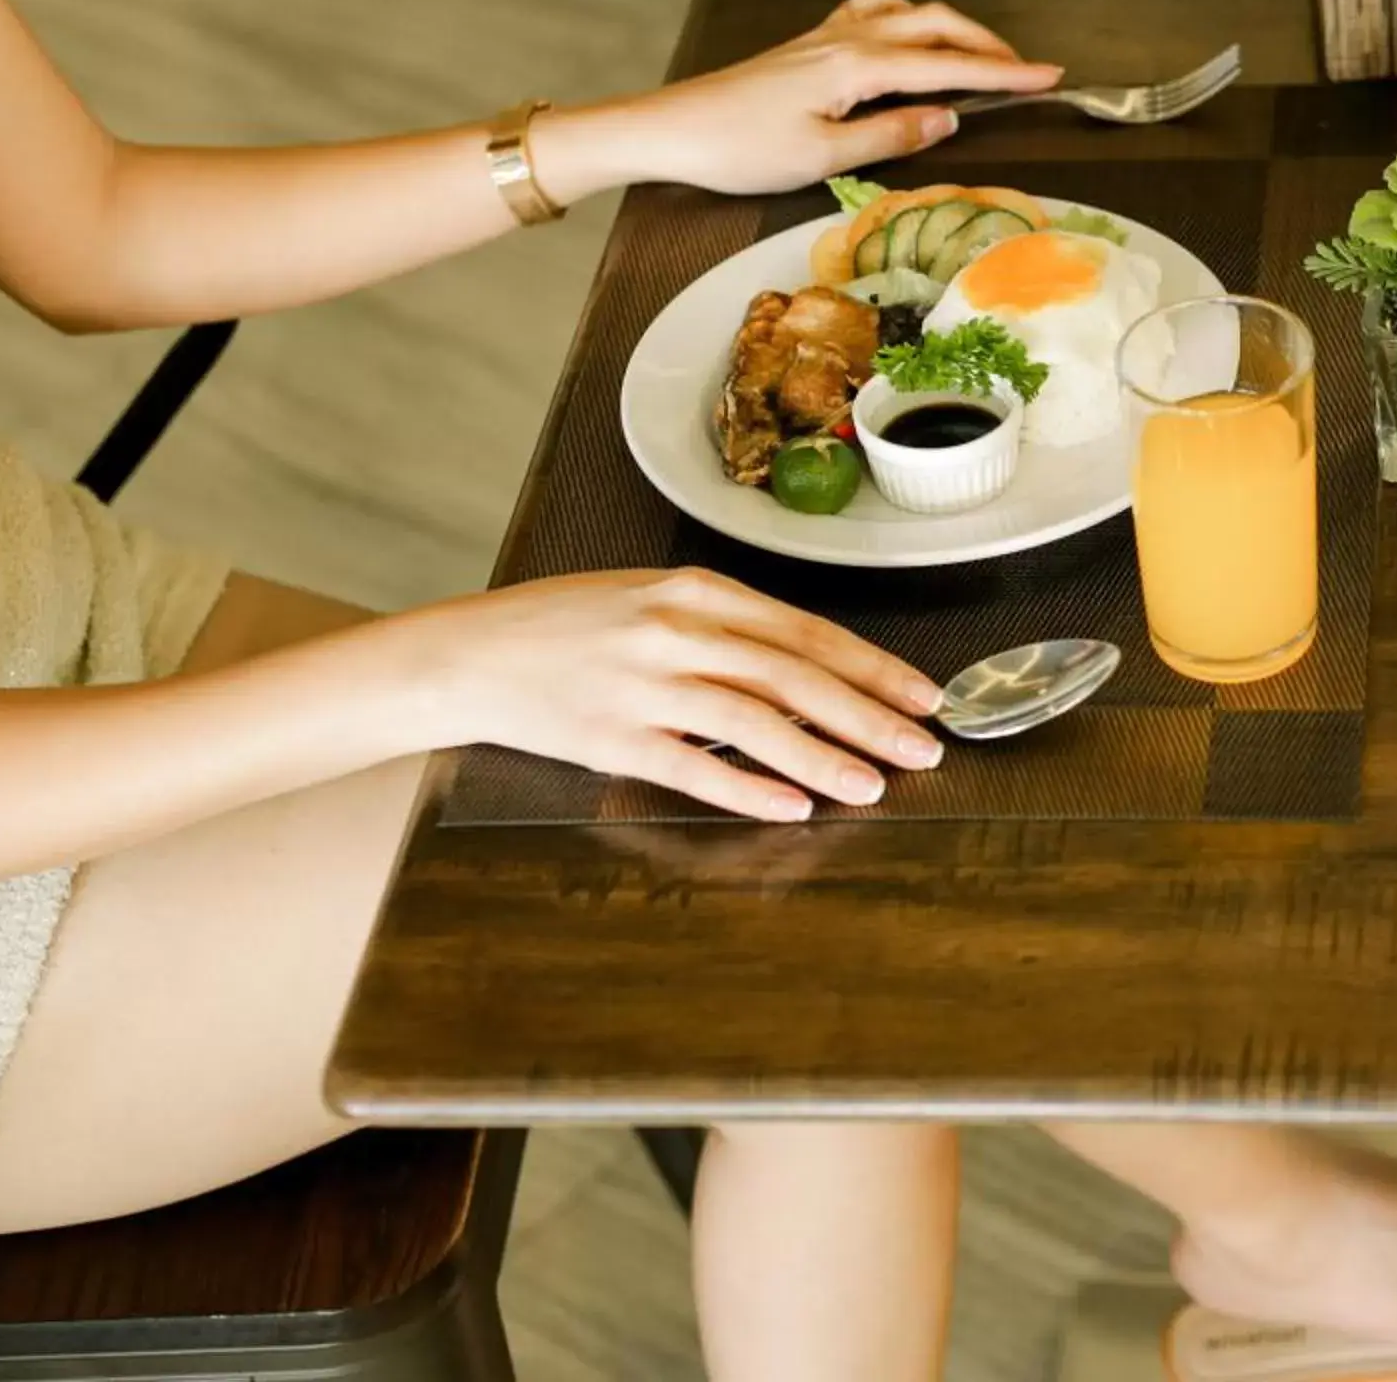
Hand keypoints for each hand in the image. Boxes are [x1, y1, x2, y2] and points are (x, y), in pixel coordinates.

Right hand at [354, 568, 949, 820]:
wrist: (471, 654)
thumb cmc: (568, 625)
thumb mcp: (652, 598)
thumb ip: (729, 627)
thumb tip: (815, 671)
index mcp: (695, 590)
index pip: (807, 632)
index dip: (874, 668)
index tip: (924, 696)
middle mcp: (676, 632)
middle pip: (796, 677)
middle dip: (871, 716)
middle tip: (923, 748)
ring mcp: (643, 686)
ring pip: (754, 723)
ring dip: (823, 757)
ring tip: (874, 786)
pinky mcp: (611, 739)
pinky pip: (693, 768)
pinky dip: (748, 789)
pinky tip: (793, 806)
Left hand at [535, 0, 1062, 200]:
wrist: (670, 129)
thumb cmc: (740, 149)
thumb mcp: (823, 157)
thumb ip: (891, 134)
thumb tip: (947, 119)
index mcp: (858, 64)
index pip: (950, 65)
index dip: (1004, 72)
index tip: (1050, 77)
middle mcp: (847, 38)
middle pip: (937, 24)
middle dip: (989, 44)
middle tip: (1028, 71)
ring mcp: (826, 35)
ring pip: (906, 11)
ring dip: (949, 27)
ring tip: (975, 56)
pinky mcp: (809, 45)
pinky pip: (872, 13)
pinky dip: (906, 21)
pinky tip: (906, 42)